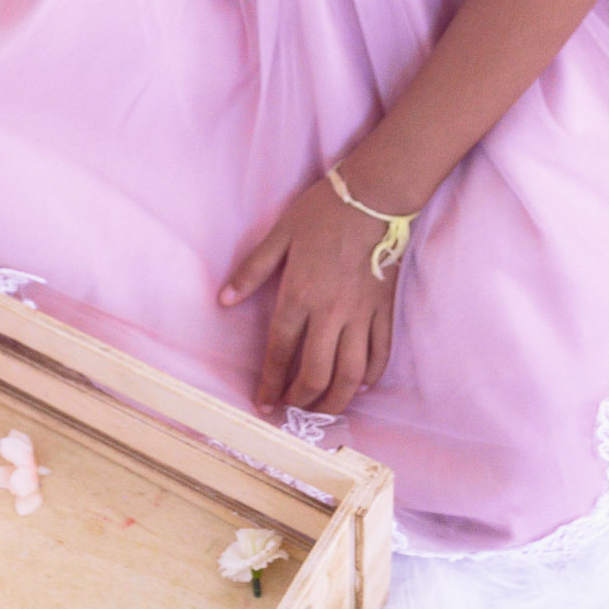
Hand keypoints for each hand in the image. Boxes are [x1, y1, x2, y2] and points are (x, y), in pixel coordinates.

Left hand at [220, 176, 397, 416]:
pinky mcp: (384, 310)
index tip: (264, 404)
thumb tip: (224, 300)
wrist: (374, 197)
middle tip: (292, 410)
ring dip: (335, 400)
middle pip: (316, 374)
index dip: (270, 384)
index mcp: (299, 295)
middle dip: (301, 401)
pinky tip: (359, 386)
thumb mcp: (280, 234)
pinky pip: (379, 354)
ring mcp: (361, 314)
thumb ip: (252, 270)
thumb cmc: (323, 212)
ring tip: (322, 410)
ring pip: (350, 374)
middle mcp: (330, 313)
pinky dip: (370, 377)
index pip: (280, 351)